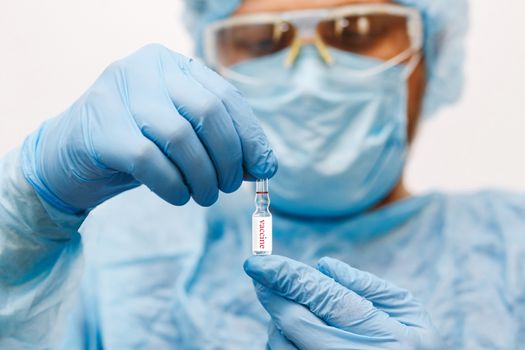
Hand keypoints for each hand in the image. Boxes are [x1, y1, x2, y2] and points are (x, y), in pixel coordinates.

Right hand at [21, 44, 276, 212]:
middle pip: (208, 111)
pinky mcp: (99, 128)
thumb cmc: (136, 145)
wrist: (70, 158)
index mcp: (172, 64)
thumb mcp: (182, 137)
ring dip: (203, 176)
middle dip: (229, 157)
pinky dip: (173, 185)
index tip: (264, 168)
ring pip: (180, 136)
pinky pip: (150, 160)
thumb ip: (219, 142)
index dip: (251, 135)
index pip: (226, 96)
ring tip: (205, 196)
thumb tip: (264, 164)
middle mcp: (146, 68)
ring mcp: (117, 94)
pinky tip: (179, 197)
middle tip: (228, 187)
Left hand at [244, 255, 442, 349]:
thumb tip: (323, 266)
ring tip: (291, 302)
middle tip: (259, 272)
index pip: (325, 298)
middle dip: (273, 293)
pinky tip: (296, 328)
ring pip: (284, 343)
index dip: (288, 277)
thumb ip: (368, 286)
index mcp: (388, 337)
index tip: (259, 262)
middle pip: (297, 323)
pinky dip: (282, 337)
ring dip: (278, 316)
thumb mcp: (408, 311)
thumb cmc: (416, 346)